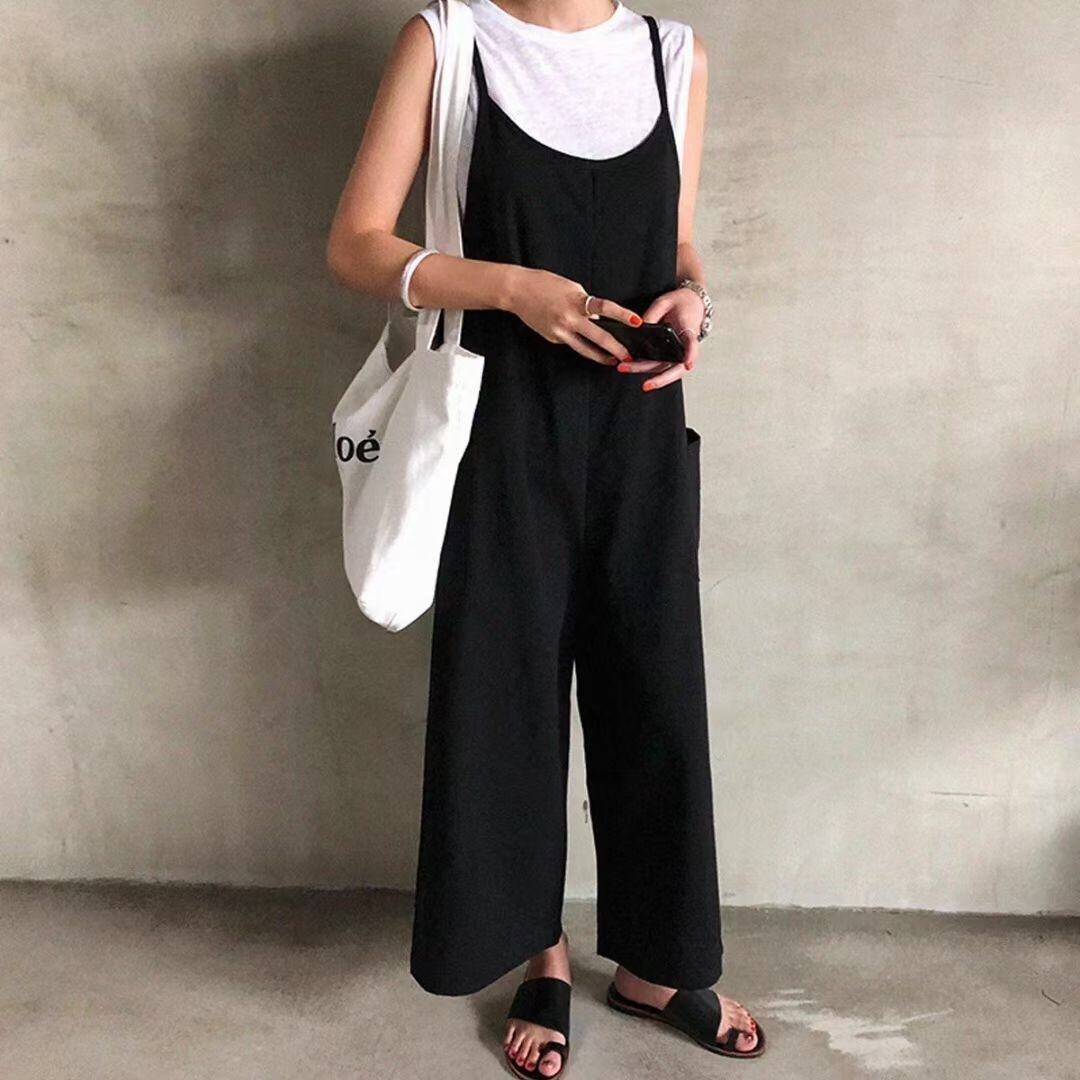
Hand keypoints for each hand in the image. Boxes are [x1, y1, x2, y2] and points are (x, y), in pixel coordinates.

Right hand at [507, 267, 642, 366]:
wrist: (518, 291)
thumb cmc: (545, 284)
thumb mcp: (571, 288)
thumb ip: (586, 304)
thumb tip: (597, 319)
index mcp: (577, 302)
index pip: (605, 309)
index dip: (623, 315)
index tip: (637, 322)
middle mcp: (570, 320)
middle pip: (599, 338)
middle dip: (616, 349)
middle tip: (628, 356)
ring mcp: (560, 332)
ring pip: (585, 349)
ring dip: (600, 356)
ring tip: (612, 360)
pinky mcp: (552, 338)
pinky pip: (570, 342)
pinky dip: (577, 341)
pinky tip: (575, 336)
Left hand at [615, 284, 702, 390]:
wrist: (690, 302)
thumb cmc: (680, 302)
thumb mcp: (664, 302)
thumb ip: (652, 314)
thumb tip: (637, 328)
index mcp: (688, 330)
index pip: (692, 344)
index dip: (690, 354)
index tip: (687, 364)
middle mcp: (685, 346)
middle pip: (676, 367)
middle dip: (661, 379)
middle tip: (645, 385)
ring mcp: (678, 353)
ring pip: (664, 368)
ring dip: (645, 372)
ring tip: (624, 368)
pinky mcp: (670, 354)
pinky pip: (659, 364)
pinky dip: (645, 368)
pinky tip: (630, 366)